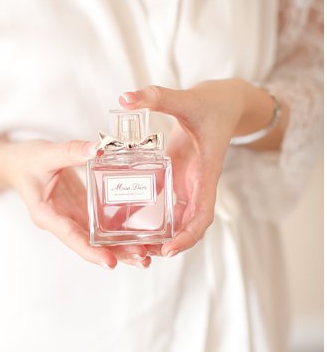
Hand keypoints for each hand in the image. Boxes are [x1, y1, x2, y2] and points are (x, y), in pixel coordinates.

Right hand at [0, 140, 150, 268]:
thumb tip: (97, 149)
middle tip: (143, 259)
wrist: (16, 163)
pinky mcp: (80, 212)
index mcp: (46, 213)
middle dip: (115, 253)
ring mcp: (71, 219)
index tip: (110, 262)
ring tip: (147, 256)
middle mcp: (60, 221)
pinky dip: (118, 233)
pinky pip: (100, 227)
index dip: (89, 250)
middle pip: (88, 244)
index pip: (69, 235)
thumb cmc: (25, 160)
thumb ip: (71, 151)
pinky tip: (140, 236)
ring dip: (121, 248)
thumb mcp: (45, 154)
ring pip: (97, 240)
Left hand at [118, 81, 263, 256]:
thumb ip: (156, 97)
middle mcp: (198, 183)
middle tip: (139, 255)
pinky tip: (129, 224)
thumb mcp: (185, 98)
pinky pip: (167, 204)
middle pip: (188, 225)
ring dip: (159, 234)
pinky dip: (154, 216)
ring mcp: (188, 182)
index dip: (188, 235)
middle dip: (168, 243)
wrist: (226, 101)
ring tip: (131, 247)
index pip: (202, 214)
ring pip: (177, 219)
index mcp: (206, 172)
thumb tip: (125, 97)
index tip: (169, 249)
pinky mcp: (178, 177)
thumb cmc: (212, 102)